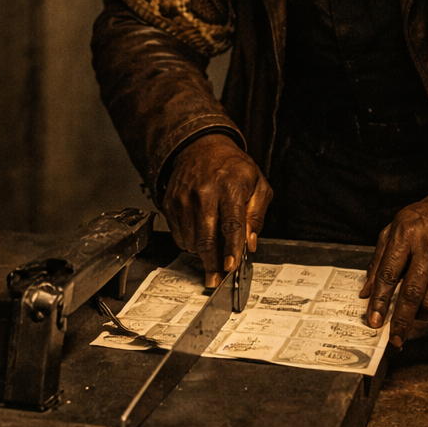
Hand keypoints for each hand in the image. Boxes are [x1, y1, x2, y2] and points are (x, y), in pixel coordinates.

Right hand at [162, 133, 273, 285]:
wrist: (201, 147)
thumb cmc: (233, 168)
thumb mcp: (257, 184)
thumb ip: (256, 214)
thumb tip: (250, 243)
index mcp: (230, 187)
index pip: (231, 224)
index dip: (231, 249)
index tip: (231, 267)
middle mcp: (204, 192)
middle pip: (206, 238)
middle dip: (213, 263)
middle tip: (217, 279)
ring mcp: (184, 198)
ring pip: (190, 240)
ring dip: (202, 254)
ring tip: (212, 253)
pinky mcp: (170, 203)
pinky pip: (178, 235)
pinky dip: (189, 242)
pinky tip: (199, 235)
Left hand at [359, 179, 427, 347]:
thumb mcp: (397, 226)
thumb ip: (379, 259)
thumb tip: (366, 291)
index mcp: (406, 234)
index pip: (388, 274)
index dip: (380, 302)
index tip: (374, 320)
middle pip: (411, 294)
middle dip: (401, 321)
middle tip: (395, 337)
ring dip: (421, 316)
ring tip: (415, 315)